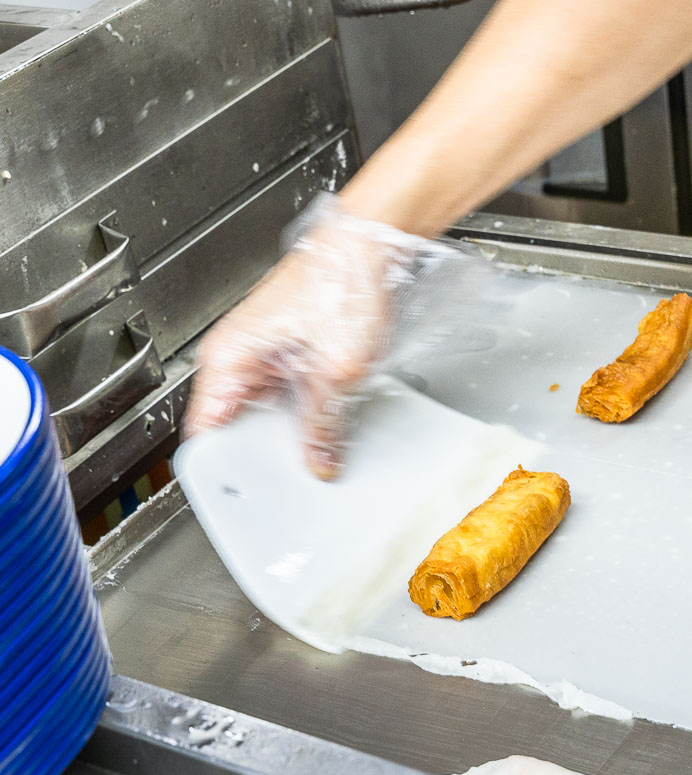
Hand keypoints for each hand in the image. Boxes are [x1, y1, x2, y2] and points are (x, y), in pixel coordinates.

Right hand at [184, 199, 420, 479]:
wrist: (372, 244)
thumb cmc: (342, 282)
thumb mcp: (337, 370)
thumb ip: (323, 423)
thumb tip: (319, 462)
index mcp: (227, 358)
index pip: (203, 430)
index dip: (222, 468)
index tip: (244, 495)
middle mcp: (238, 357)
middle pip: (236, 427)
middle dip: (262, 457)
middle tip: (289, 486)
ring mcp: (265, 356)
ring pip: (266, 415)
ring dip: (289, 438)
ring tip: (313, 460)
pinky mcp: (291, 355)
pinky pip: (289, 399)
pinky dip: (305, 418)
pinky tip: (326, 433)